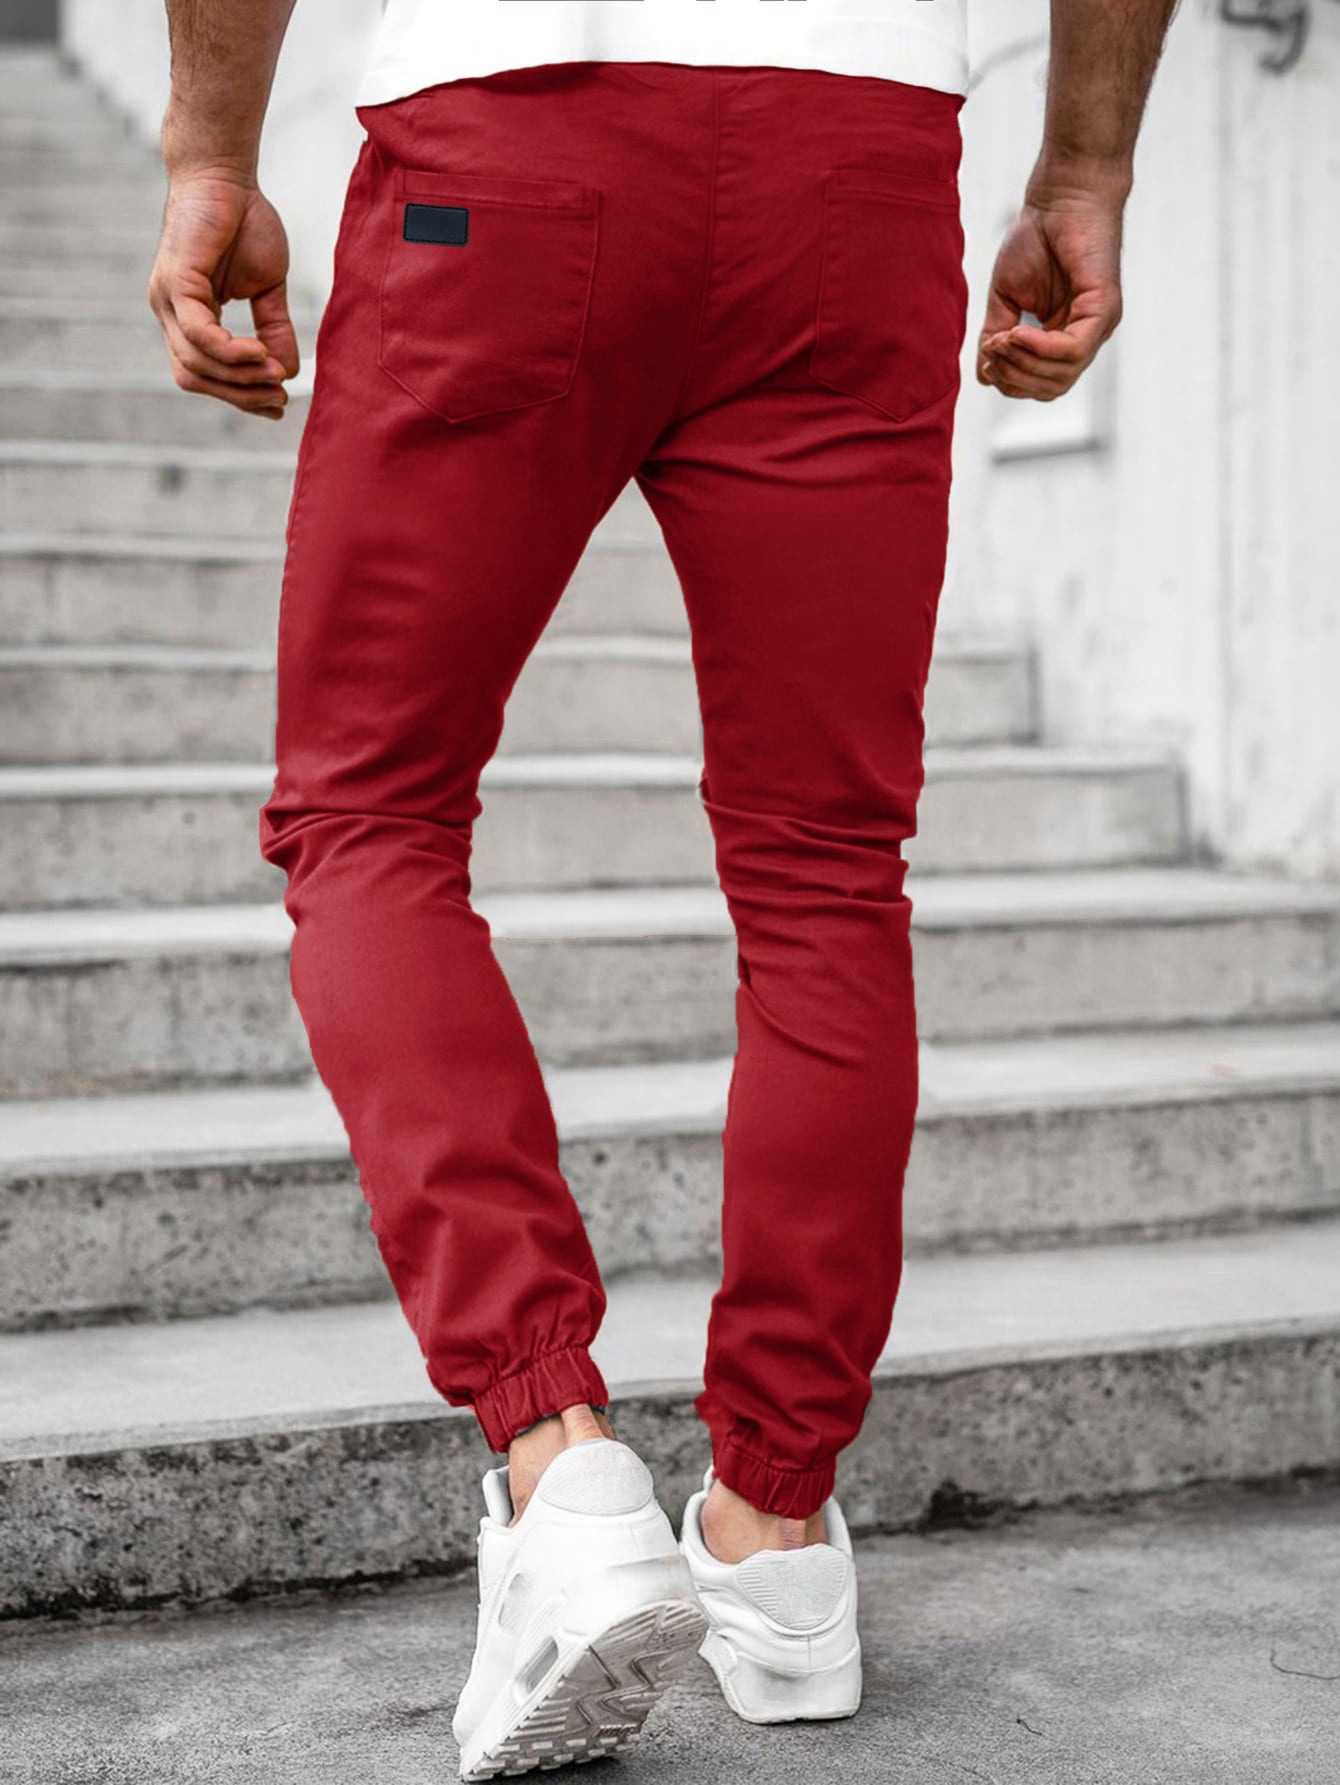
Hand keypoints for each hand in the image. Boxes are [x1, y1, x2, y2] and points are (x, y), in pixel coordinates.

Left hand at [148, 170, 299, 419]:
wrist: (227, 174)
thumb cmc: (245, 222)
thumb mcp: (268, 288)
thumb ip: (275, 329)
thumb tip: (289, 372)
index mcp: (188, 317)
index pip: (205, 375)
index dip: (240, 397)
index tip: (278, 405)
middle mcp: (170, 313)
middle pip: (195, 378)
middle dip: (239, 395)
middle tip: (279, 397)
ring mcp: (168, 299)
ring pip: (195, 364)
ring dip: (239, 377)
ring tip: (275, 373)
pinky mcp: (176, 282)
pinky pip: (200, 335)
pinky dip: (230, 351)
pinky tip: (259, 352)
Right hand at [977, 181, 1123, 401]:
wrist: (1062, 195)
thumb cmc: (1036, 237)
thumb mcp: (1006, 298)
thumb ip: (996, 336)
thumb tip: (985, 377)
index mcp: (1064, 337)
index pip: (1039, 385)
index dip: (1009, 380)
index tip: (986, 353)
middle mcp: (1085, 337)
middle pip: (1051, 388)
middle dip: (1014, 376)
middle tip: (992, 348)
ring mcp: (1098, 326)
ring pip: (1062, 376)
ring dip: (1023, 362)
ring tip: (1003, 338)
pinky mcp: (1104, 309)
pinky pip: (1072, 350)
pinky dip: (1041, 348)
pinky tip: (1019, 331)